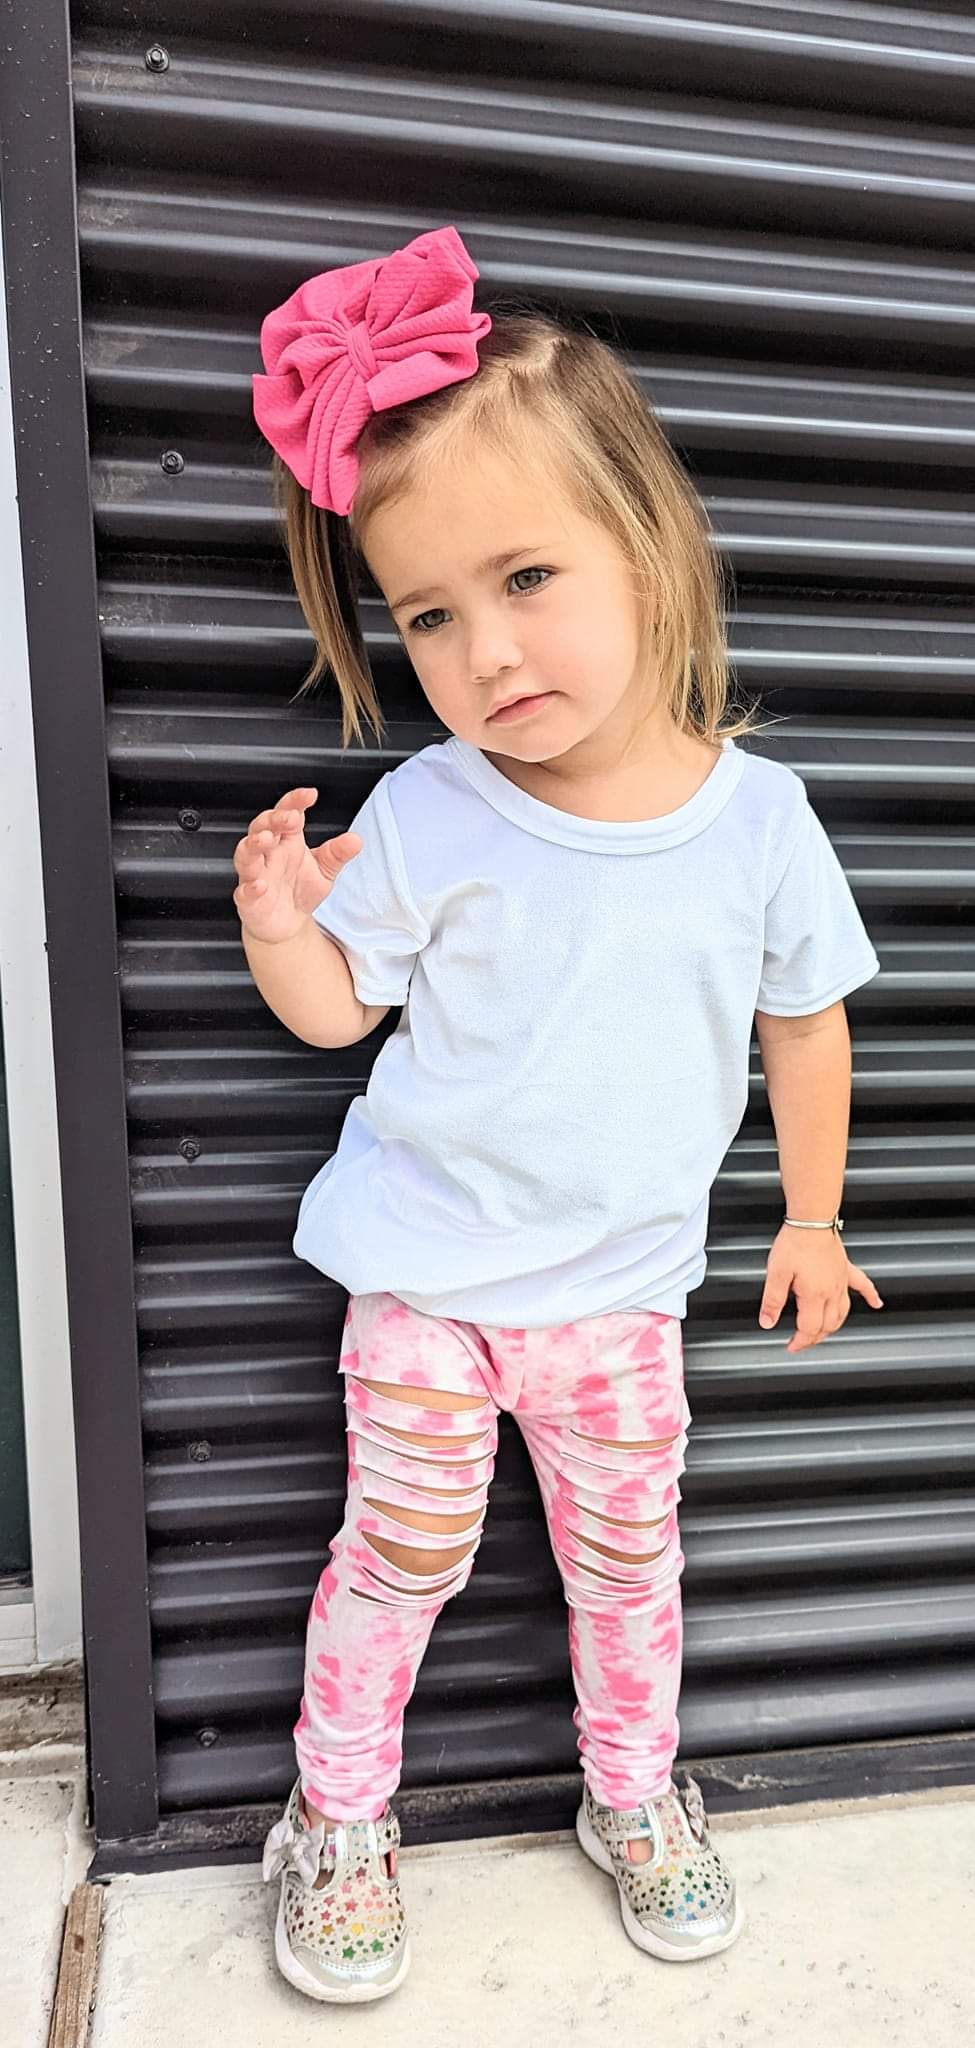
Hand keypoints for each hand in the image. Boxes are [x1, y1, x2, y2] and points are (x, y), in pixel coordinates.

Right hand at [232, 785, 363, 943]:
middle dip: (273, 819)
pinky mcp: (248, 900)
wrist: (287, 925)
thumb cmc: (300, 891)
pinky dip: (250, 887)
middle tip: (289, 817)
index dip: (295, 802)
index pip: (286, 813)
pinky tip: (260, 885)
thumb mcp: (325, 870)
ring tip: (265, 839)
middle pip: (262, 827)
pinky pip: (244, 891)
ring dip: (253, 845)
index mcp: (286, 841)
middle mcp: (268, 854)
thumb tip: (355, 840)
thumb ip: (337, 854)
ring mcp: (255, 875)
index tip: (309, 795)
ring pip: (246, 854)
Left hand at [758, 1224, 883, 1351]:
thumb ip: (773, 1300)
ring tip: (825, 1332)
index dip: (799, 1341)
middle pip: (828, 1325)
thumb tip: (768, 1322)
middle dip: (815, 1337)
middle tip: (802, 1341)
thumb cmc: (795, 1243)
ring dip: (834, 1326)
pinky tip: (876, 1303)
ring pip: (843, 1312)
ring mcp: (841, 1280)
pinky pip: (862, 1285)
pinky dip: (870, 1296)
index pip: (809, 1328)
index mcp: (814, 1295)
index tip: (791, 1346)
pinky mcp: (845, 1267)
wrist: (811, 1220)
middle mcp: (832, 1291)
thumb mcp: (776, 1273)